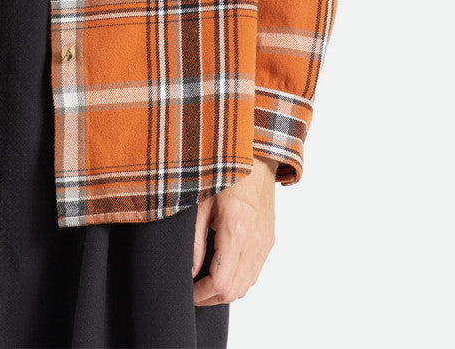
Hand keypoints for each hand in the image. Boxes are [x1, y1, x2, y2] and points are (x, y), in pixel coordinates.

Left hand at [191, 155, 277, 304]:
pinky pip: (254, 272)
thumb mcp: (200, 202)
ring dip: (224, 291)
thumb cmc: (224, 172)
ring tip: (202, 282)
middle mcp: (255, 241)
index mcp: (237, 230)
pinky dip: (237, 279)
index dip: (201, 294)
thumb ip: (194, 240)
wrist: (255, 156)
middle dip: (210, 297)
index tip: (186, 291)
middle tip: (191, 290)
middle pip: (235, 291)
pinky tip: (220, 269)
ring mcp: (265, 242)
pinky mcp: (268, 240)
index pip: (221, 283)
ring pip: (246, 286)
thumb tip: (189, 272)